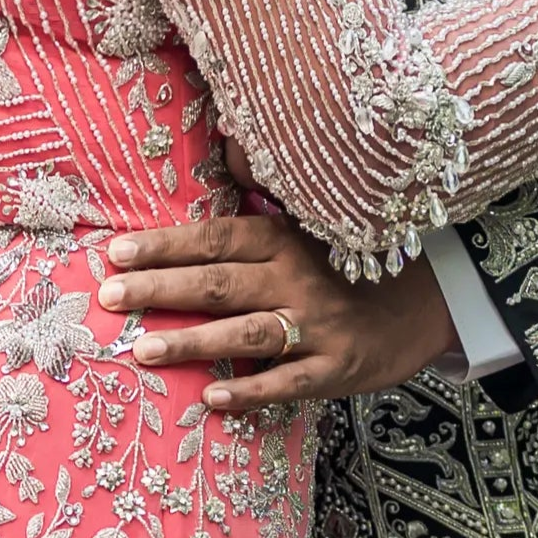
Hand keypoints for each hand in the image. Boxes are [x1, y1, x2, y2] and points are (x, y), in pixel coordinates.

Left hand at [98, 209, 462, 411]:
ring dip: (193, 342)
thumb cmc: (348, 262)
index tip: (116, 253)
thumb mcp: (311, 221)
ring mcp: (317, 325)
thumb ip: (265, 190)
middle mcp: (296, 278)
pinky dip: (251, 390)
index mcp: (283, 238)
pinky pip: (288, 381)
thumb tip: (226, 140)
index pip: (214, 239)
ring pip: (246, 334)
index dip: (165, 246)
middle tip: (109, 298)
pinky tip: (212, 397)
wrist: (428, 300)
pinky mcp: (336, 367)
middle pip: (219, 285)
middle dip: (160, 290)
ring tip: (143, 350)